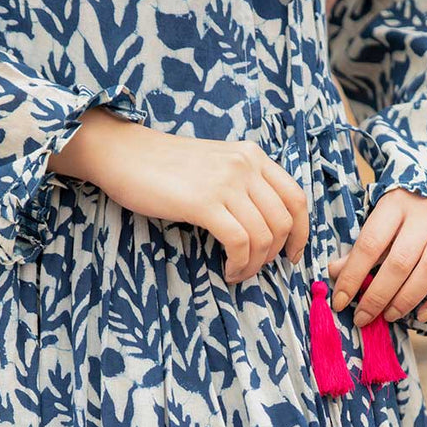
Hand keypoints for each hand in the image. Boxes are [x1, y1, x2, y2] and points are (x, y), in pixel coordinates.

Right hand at [56, 107, 309, 282]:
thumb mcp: (216, 164)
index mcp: (253, 155)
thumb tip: (265, 225)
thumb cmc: (165, 166)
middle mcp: (246, 165)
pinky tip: (228, 270)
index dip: (302, 232)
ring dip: (254, 264)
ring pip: (264, 235)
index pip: (297, 197)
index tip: (291, 254)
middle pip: (284, 221)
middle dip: (275, 254)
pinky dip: (239, 263)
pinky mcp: (204, 202)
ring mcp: (226, 182)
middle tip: (256, 269)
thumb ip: (242, 184)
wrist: (124, 154)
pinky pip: (239, 242)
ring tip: (238, 272)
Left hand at [327, 187, 426, 324]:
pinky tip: (422, 315)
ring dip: (405, 300)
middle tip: (363, 317)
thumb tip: (335, 273)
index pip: (370, 245)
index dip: (353, 276)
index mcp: (395, 204)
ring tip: (389, 316)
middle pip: (399, 262)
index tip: (340, 301)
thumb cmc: (408, 207)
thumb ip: (361, 247)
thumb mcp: (381, 217)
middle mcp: (426, 214)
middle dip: (377, 296)